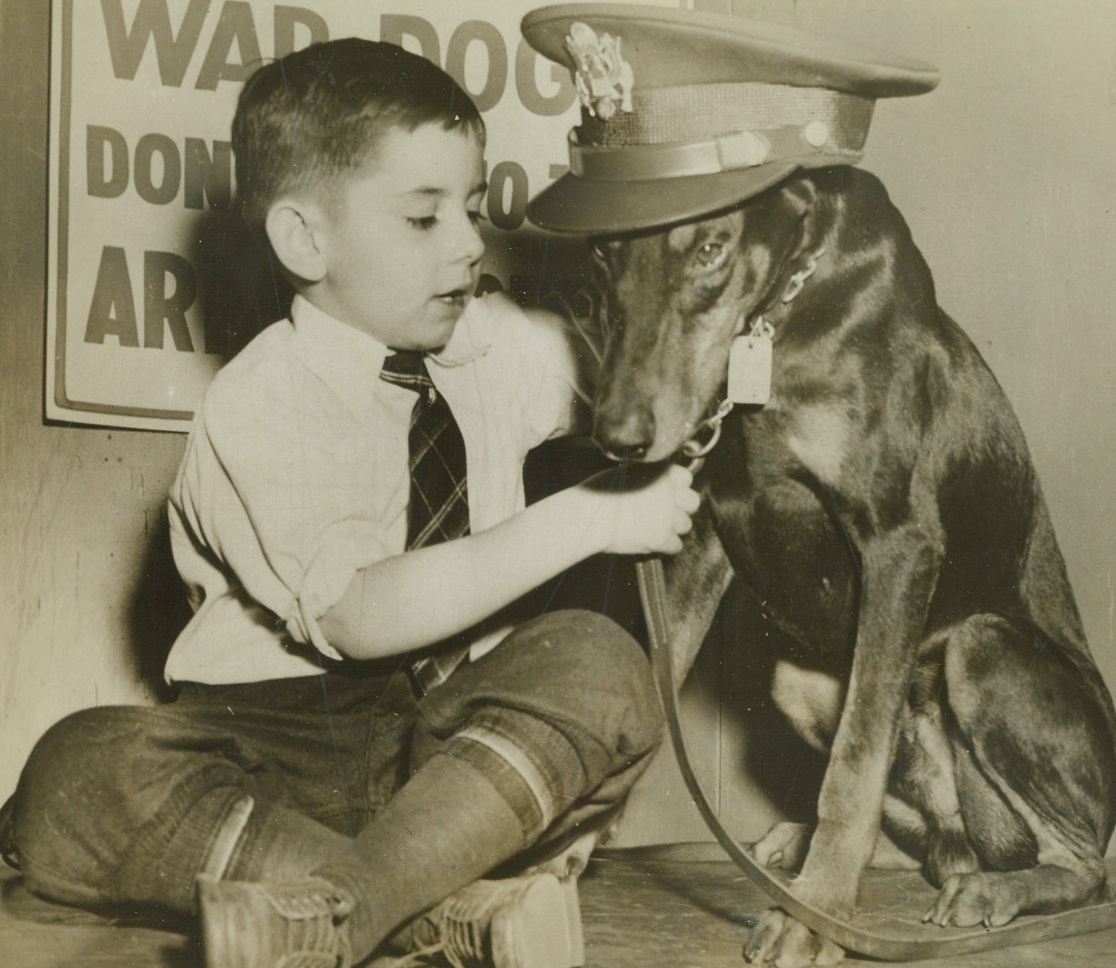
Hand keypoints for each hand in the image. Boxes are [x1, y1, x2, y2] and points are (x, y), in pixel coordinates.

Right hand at [579, 462, 699, 555]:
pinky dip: (665, 546)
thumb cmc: (599, 492)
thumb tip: (656, 480)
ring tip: (653, 528)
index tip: (666, 493)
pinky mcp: (662, 539)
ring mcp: (668, 517)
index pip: (686, 478)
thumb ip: (649, 475)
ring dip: (673, 527)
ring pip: (686, 525)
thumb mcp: (627, 471)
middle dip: (681, 507)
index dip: (676, 486)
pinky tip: (650, 541)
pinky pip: (676, 546)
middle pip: (693, 502)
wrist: (588, 515)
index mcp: (662, 473)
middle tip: (664, 512)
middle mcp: (671, 493)